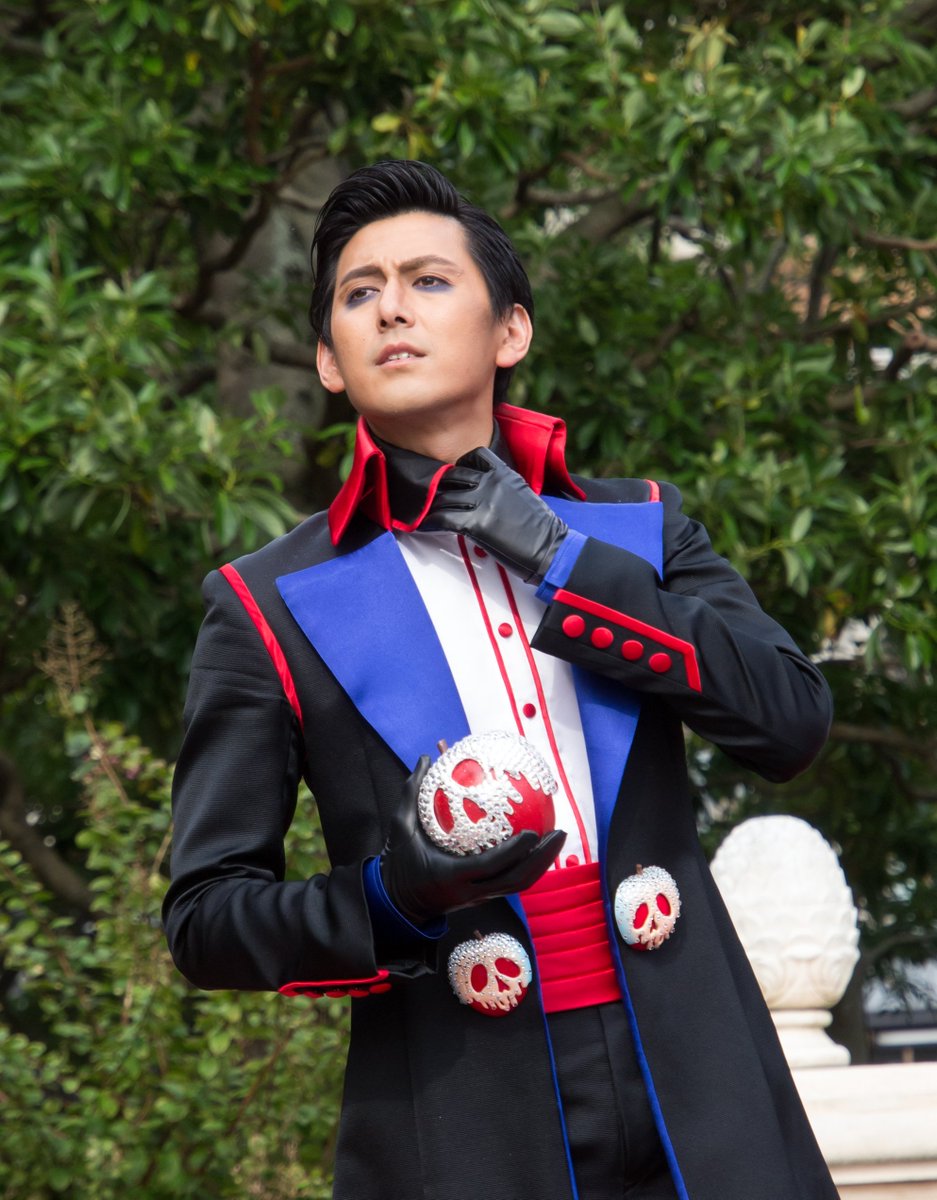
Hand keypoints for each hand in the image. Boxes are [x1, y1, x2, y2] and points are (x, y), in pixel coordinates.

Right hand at [380, 757, 565, 924]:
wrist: (398, 905)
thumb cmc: (399, 865)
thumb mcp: (400, 828)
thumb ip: (411, 794)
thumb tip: (425, 758)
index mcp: (452, 876)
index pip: (491, 866)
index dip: (514, 851)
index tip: (533, 832)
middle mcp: (470, 892)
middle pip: (516, 880)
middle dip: (541, 858)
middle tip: (559, 832)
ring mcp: (480, 898)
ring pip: (519, 885)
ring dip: (542, 863)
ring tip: (557, 837)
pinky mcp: (484, 897)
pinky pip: (513, 883)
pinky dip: (530, 866)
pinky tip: (539, 846)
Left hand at [424, 447, 567, 582]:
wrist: (552, 549)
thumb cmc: (541, 530)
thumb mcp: (523, 496)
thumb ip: (502, 489)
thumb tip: (483, 497)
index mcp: (505, 473)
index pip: (474, 456)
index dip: (458, 466)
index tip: (451, 478)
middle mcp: (492, 482)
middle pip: (453, 476)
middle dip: (438, 486)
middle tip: (427, 496)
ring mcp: (483, 501)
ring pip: (443, 498)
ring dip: (429, 506)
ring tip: (419, 512)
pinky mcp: (476, 523)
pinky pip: (442, 519)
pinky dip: (429, 523)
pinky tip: (423, 526)